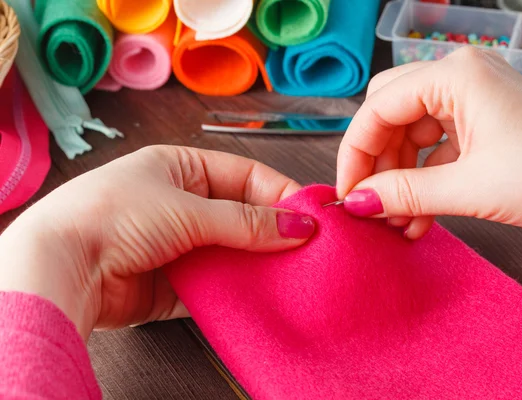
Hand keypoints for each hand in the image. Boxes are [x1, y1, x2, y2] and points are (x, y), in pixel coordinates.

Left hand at [0, 146, 314, 339]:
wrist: (63, 266)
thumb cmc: (113, 215)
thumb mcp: (188, 209)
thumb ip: (246, 222)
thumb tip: (298, 226)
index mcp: (181, 168)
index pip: (245, 175)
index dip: (279, 192)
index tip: (312, 213)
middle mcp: (180, 204)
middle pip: (241, 215)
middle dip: (273, 231)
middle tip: (309, 248)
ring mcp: (177, 244)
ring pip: (232, 252)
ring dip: (258, 263)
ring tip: (294, 273)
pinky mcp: (172, 283)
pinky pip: (216, 285)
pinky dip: (237, 290)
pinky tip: (262, 294)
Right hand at [336, 47, 521, 238]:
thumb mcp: (468, 188)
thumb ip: (403, 193)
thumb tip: (355, 202)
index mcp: (455, 75)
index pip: (379, 107)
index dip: (356, 152)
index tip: (347, 191)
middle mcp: (458, 77)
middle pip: (389, 114)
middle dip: (376, 161)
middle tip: (369, 200)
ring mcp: (469, 99)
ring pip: (408, 133)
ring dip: (399, 177)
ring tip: (397, 218)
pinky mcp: (477, 123)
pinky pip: (432, 148)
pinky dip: (421, 180)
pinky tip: (417, 216)